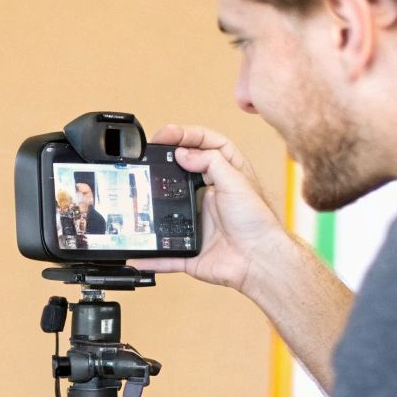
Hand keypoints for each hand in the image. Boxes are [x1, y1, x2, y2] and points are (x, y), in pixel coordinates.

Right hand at [131, 123, 290, 292]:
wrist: (259, 262)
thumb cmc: (258, 223)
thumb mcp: (236, 182)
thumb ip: (210, 162)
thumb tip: (183, 153)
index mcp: (225, 175)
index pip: (205, 144)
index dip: (185, 134)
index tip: (166, 134)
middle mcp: (210, 195)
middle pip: (182, 172)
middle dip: (163, 161)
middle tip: (147, 153)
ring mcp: (198, 221)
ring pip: (168, 211)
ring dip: (152, 204)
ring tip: (137, 190)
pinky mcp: (190, 248)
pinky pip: (165, 252)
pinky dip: (151, 256)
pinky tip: (137, 254)